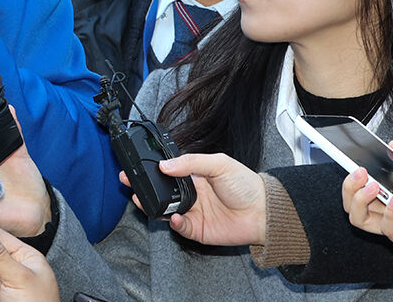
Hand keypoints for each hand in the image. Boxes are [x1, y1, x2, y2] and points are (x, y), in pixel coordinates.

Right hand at [134, 153, 267, 245]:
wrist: (264, 212)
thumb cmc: (246, 185)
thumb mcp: (220, 163)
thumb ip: (192, 162)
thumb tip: (165, 164)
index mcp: (194, 176)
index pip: (166, 171)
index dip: (151, 169)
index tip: (135, 165)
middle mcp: (191, 194)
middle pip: (160, 191)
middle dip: (143, 187)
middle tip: (128, 182)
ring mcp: (193, 212)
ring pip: (165, 210)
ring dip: (152, 205)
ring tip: (141, 200)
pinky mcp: (198, 230)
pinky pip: (180, 228)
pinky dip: (174, 223)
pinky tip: (175, 217)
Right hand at [342, 140, 392, 269]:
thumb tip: (392, 144)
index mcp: (389, 194)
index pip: (359, 186)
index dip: (348, 174)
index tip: (345, 156)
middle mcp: (386, 210)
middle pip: (350, 202)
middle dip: (348, 186)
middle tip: (359, 172)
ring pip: (358, 218)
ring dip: (359, 200)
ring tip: (372, 186)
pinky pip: (386, 228)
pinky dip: (388, 212)